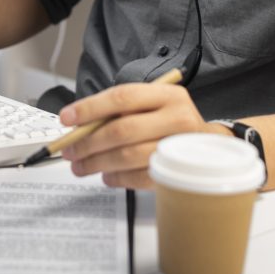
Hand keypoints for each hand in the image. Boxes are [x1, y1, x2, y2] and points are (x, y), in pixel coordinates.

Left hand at [58, 82, 206, 188]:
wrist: (207, 145)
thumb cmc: (169, 122)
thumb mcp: (151, 105)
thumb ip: (120, 111)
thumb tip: (79, 126)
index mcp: (167, 94)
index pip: (122, 97)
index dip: (90, 108)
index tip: (66, 118)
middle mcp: (177, 117)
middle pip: (122, 130)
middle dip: (88, 142)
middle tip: (68, 150)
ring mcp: (179, 147)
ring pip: (128, 156)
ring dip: (97, 163)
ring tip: (80, 166)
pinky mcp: (178, 173)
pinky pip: (139, 178)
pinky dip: (117, 179)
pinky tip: (105, 176)